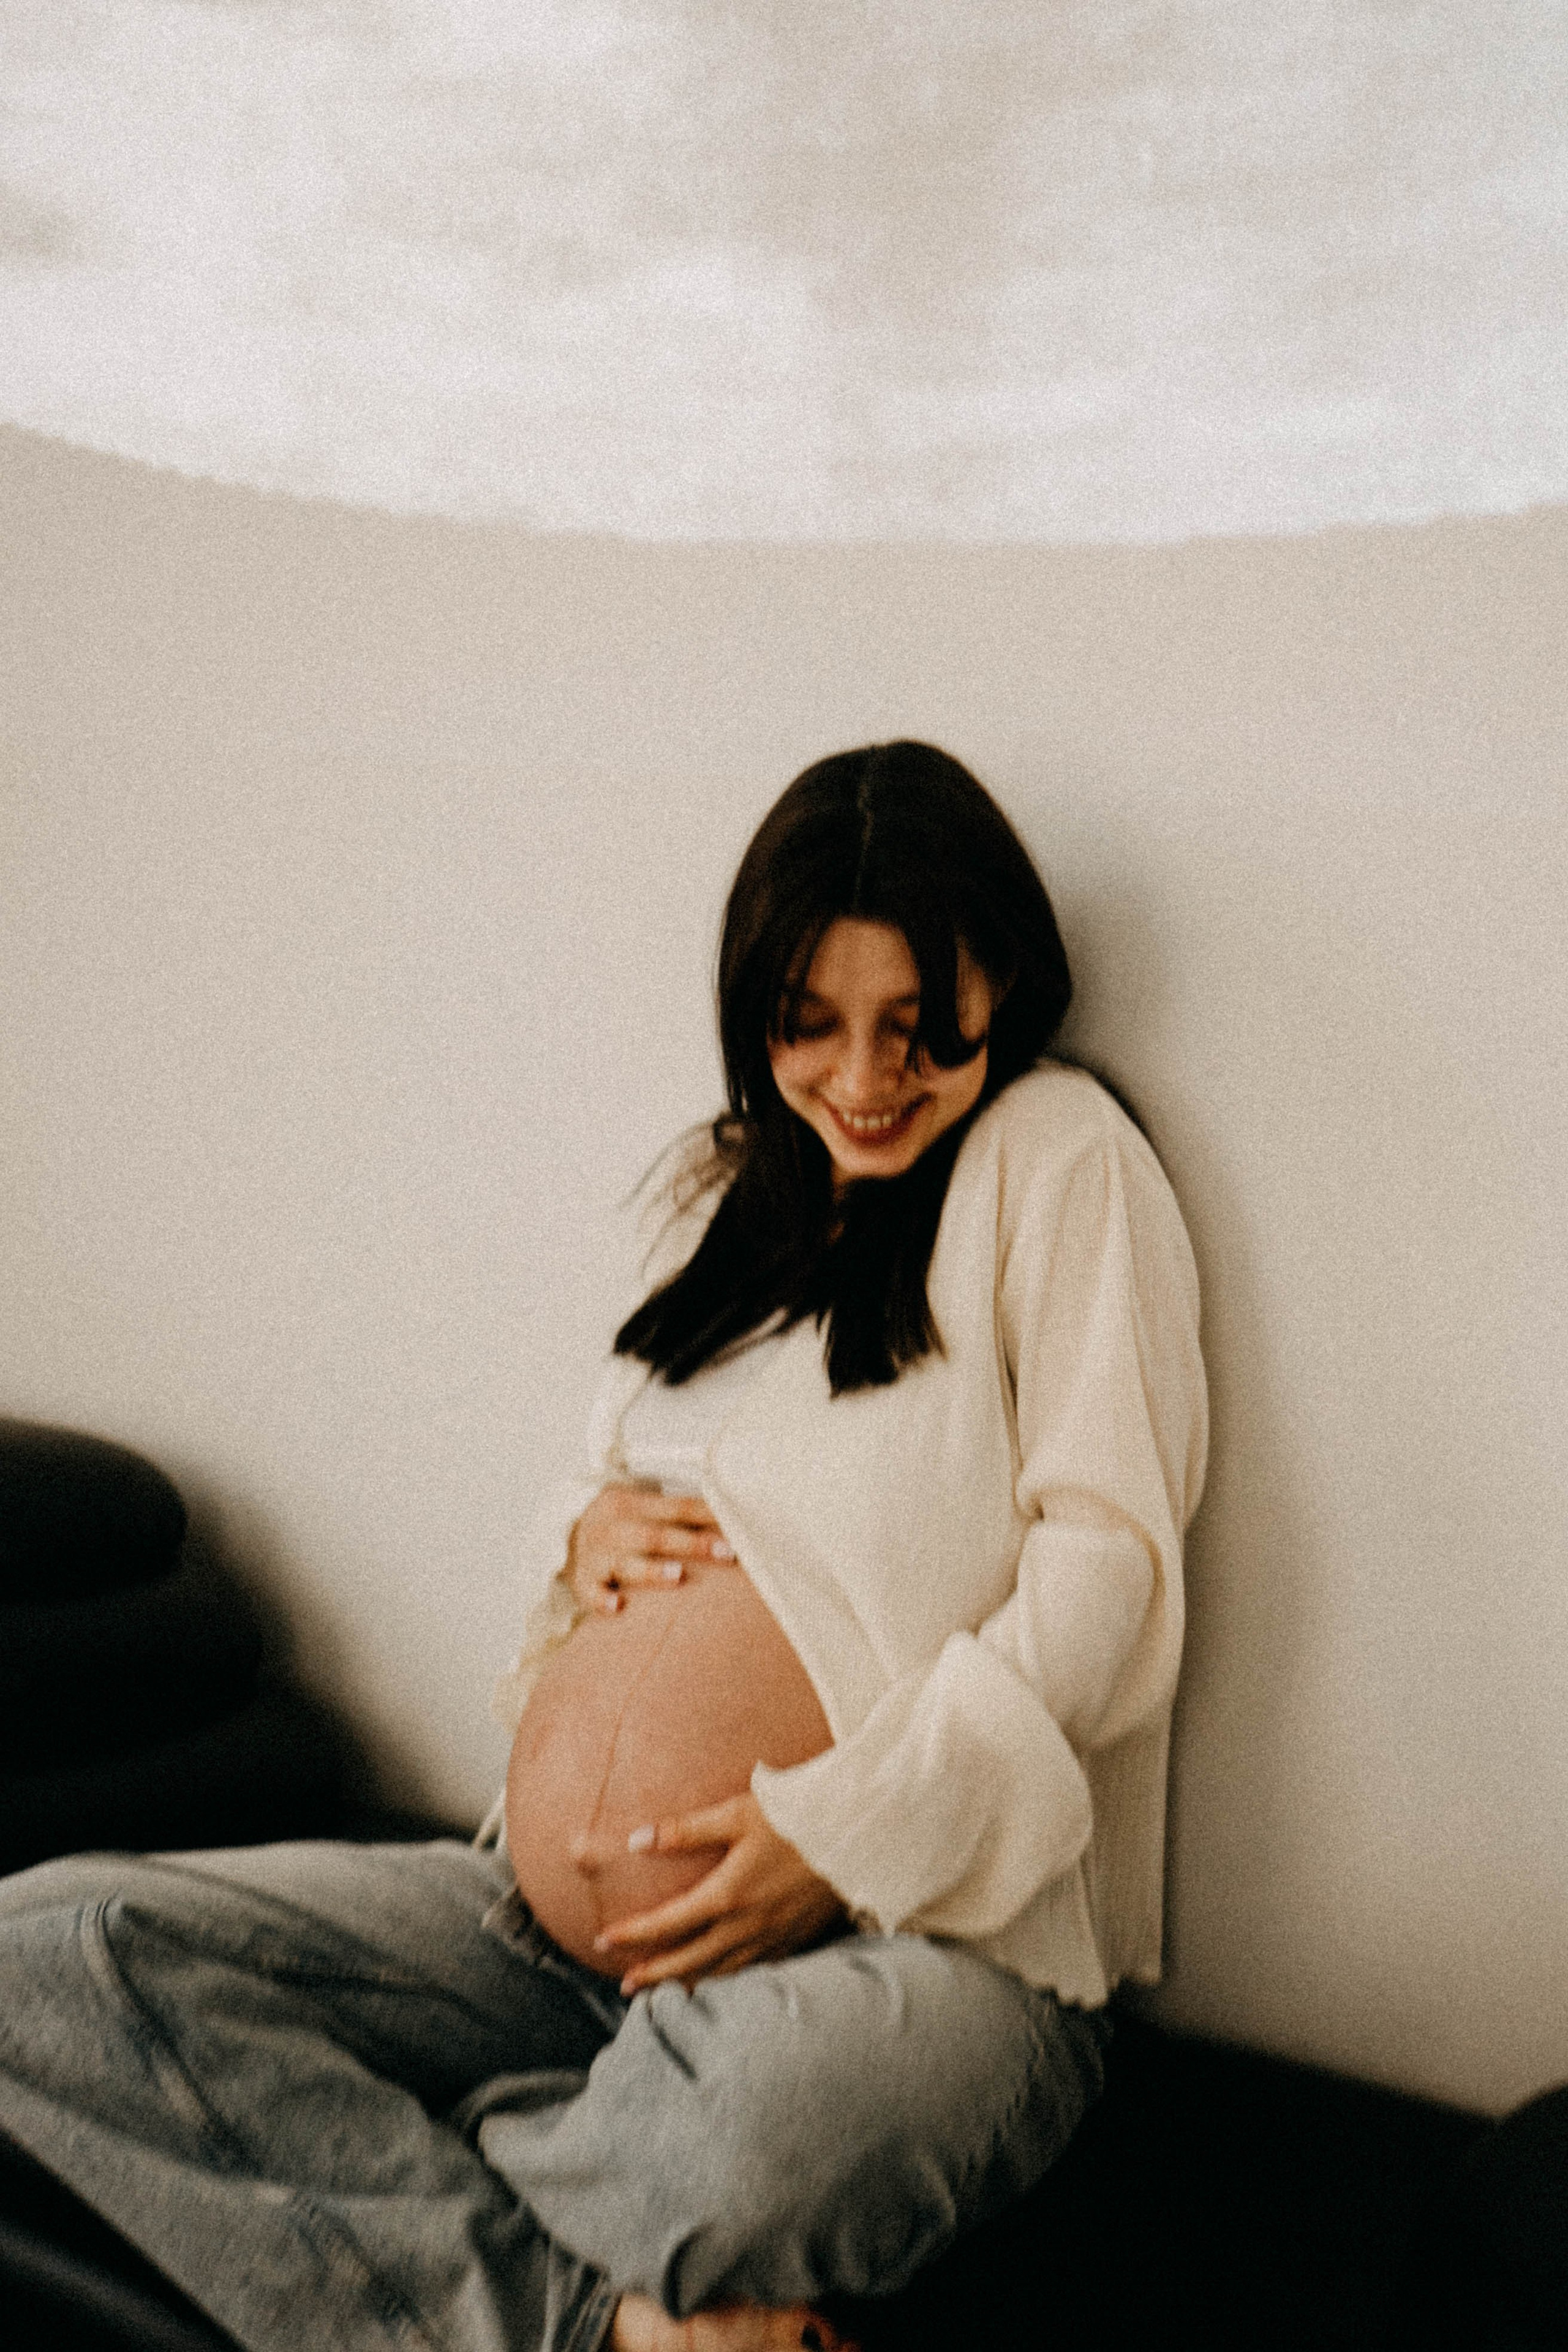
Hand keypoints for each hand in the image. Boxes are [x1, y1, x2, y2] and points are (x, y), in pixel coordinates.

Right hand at [567, 1484, 736, 1615]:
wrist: (565, 1538)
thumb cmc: (620, 1526)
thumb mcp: (640, 1510)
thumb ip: (677, 1516)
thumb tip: (730, 1521)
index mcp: (629, 1502)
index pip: (676, 1507)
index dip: (708, 1516)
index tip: (738, 1526)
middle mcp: (611, 1526)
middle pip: (655, 1535)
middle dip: (692, 1544)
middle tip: (726, 1554)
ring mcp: (595, 1555)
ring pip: (625, 1562)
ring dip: (651, 1570)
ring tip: (677, 1575)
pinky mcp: (582, 1581)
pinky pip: (591, 1591)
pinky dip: (602, 1599)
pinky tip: (617, 1607)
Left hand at [576, 1792, 848, 1992]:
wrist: (858, 1833)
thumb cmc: (795, 1816)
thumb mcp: (736, 1813)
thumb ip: (684, 1831)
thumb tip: (635, 1841)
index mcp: (728, 1894)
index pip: (670, 1923)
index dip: (634, 1934)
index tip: (603, 1940)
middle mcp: (748, 1926)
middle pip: (691, 1961)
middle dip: (655, 1975)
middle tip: (625, 1987)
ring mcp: (774, 1938)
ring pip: (722, 1973)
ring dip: (688, 1985)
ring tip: (663, 1994)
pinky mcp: (796, 1941)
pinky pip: (754, 1973)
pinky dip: (729, 1983)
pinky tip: (719, 1983)